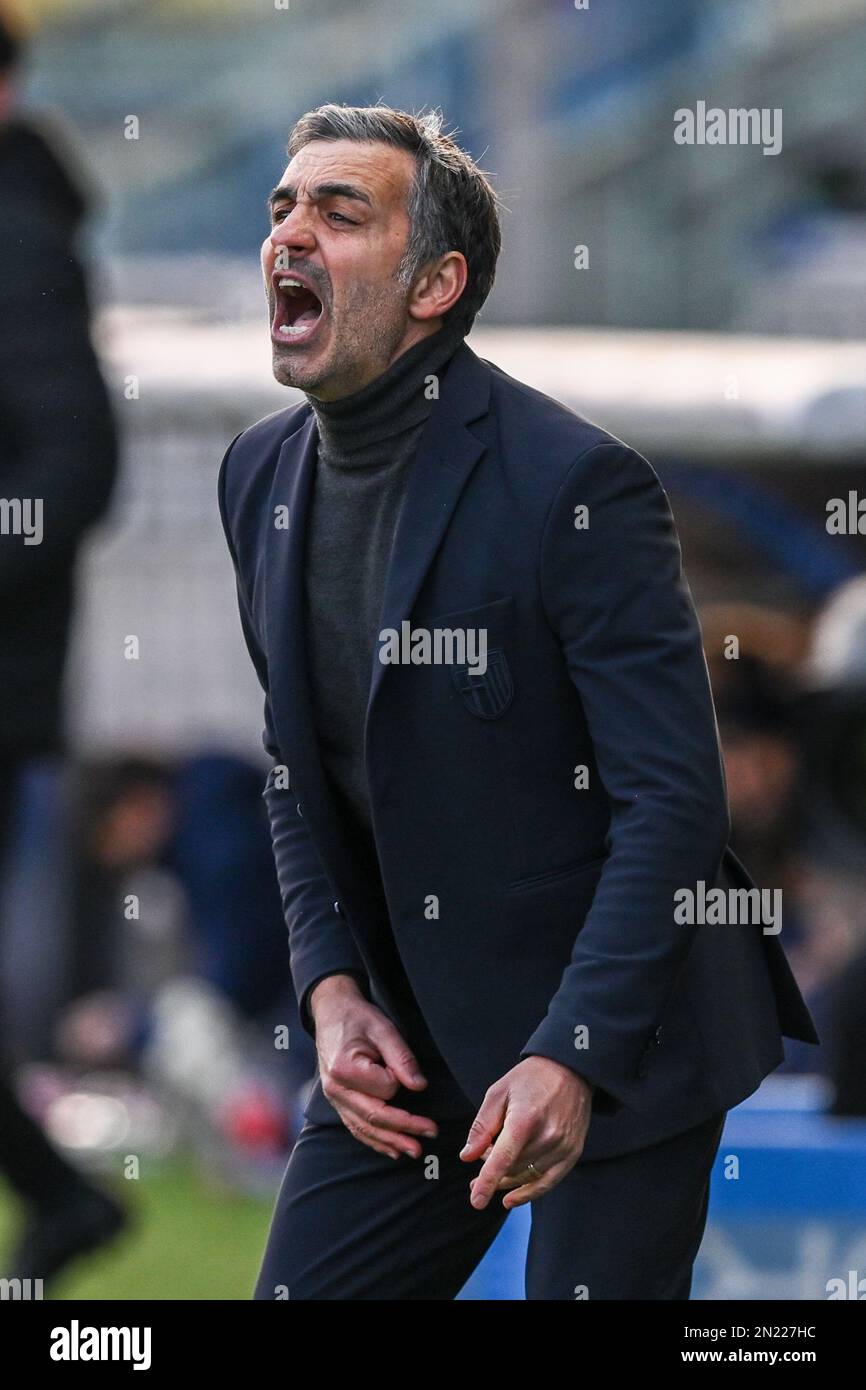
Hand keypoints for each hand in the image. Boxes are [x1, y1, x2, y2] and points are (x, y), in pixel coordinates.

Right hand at [309, 974, 437, 1159]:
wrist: (331, 1012)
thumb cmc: (357, 1017)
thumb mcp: (383, 1029)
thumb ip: (401, 1058)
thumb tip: (419, 1086)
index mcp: (344, 1069)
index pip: (384, 1088)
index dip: (400, 1081)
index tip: (404, 1067)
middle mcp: (335, 1089)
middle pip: (374, 1116)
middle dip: (404, 1129)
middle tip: (431, 1134)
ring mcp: (334, 1098)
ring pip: (364, 1128)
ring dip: (391, 1142)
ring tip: (415, 1150)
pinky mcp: (337, 1101)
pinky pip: (356, 1126)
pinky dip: (374, 1140)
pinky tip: (391, 1149)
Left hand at [459, 1056, 592, 1208]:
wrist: (570, 1069)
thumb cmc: (530, 1078)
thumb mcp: (498, 1093)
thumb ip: (482, 1126)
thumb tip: (468, 1156)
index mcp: (525, 1119)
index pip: (503, 1159)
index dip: (487, 1182)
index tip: (475, 1200)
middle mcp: (547, 1136)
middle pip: (513, 1169)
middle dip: (492, 1172)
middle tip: (477, 1169)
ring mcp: (563, 1146)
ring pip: (528, 1176)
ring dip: (508, 1180)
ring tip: (493, 1178)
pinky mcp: (573, 1152)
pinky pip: (549, 1181)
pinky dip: (530, 1192)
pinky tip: (512, 1198)